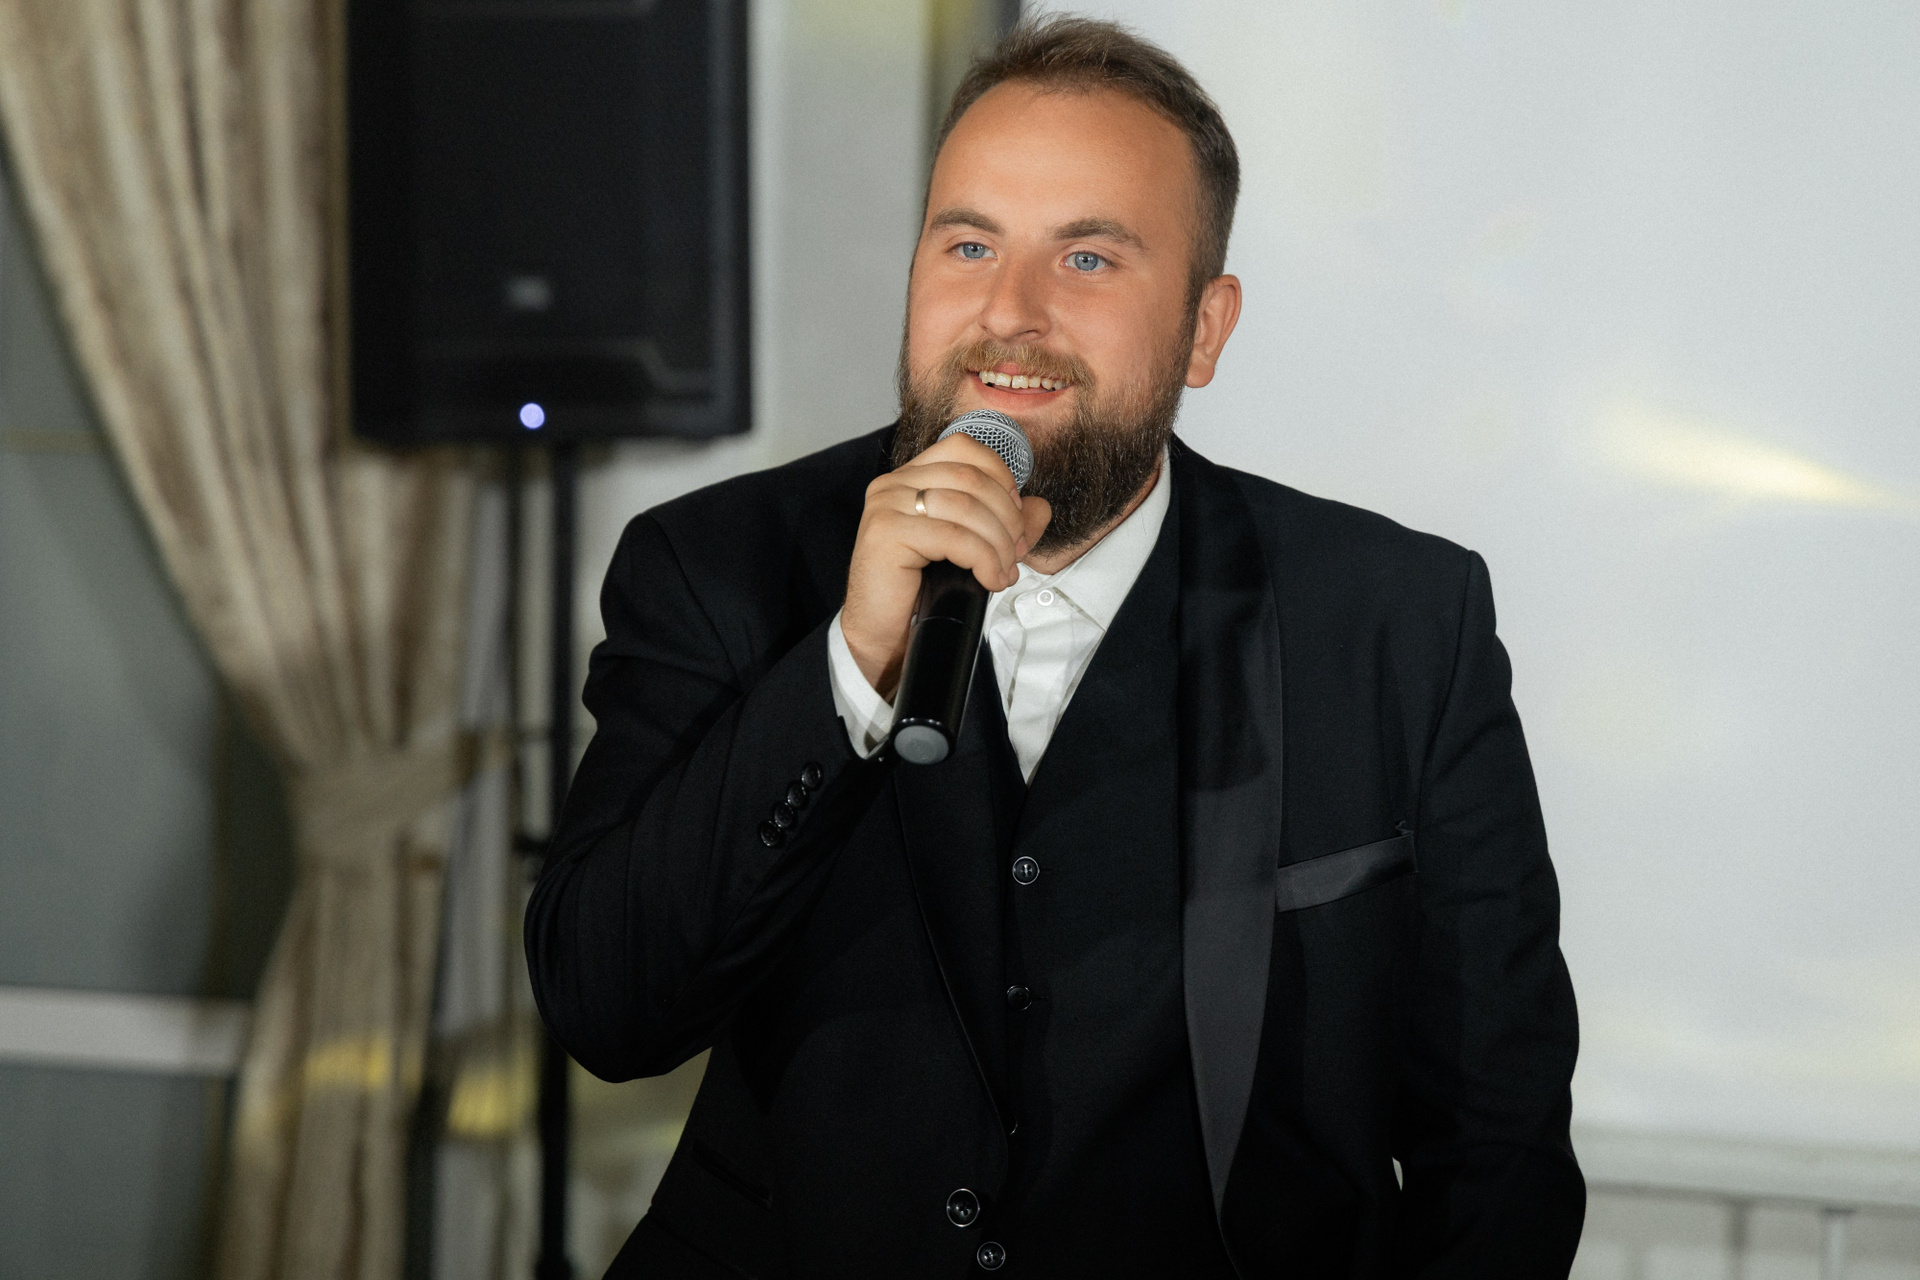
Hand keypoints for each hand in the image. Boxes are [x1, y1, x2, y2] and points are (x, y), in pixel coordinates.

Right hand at [842, 433, 1051, 698]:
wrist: (884, 635)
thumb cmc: (922, 592)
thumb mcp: (972, 549)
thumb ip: (1006, 524)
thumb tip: (1041, 507)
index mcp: (910, 478)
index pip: (964, 448)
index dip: (1000, 477)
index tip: (1015, 514)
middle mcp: (893, 484)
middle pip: (971, 478)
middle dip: (1007, 518)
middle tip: (1015, 553)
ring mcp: (887, 506)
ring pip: (966, 507)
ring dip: (998, 544)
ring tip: (1003, 572)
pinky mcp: (886, 533)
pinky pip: (954, 537)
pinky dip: (983, 560)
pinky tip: (990, 580)